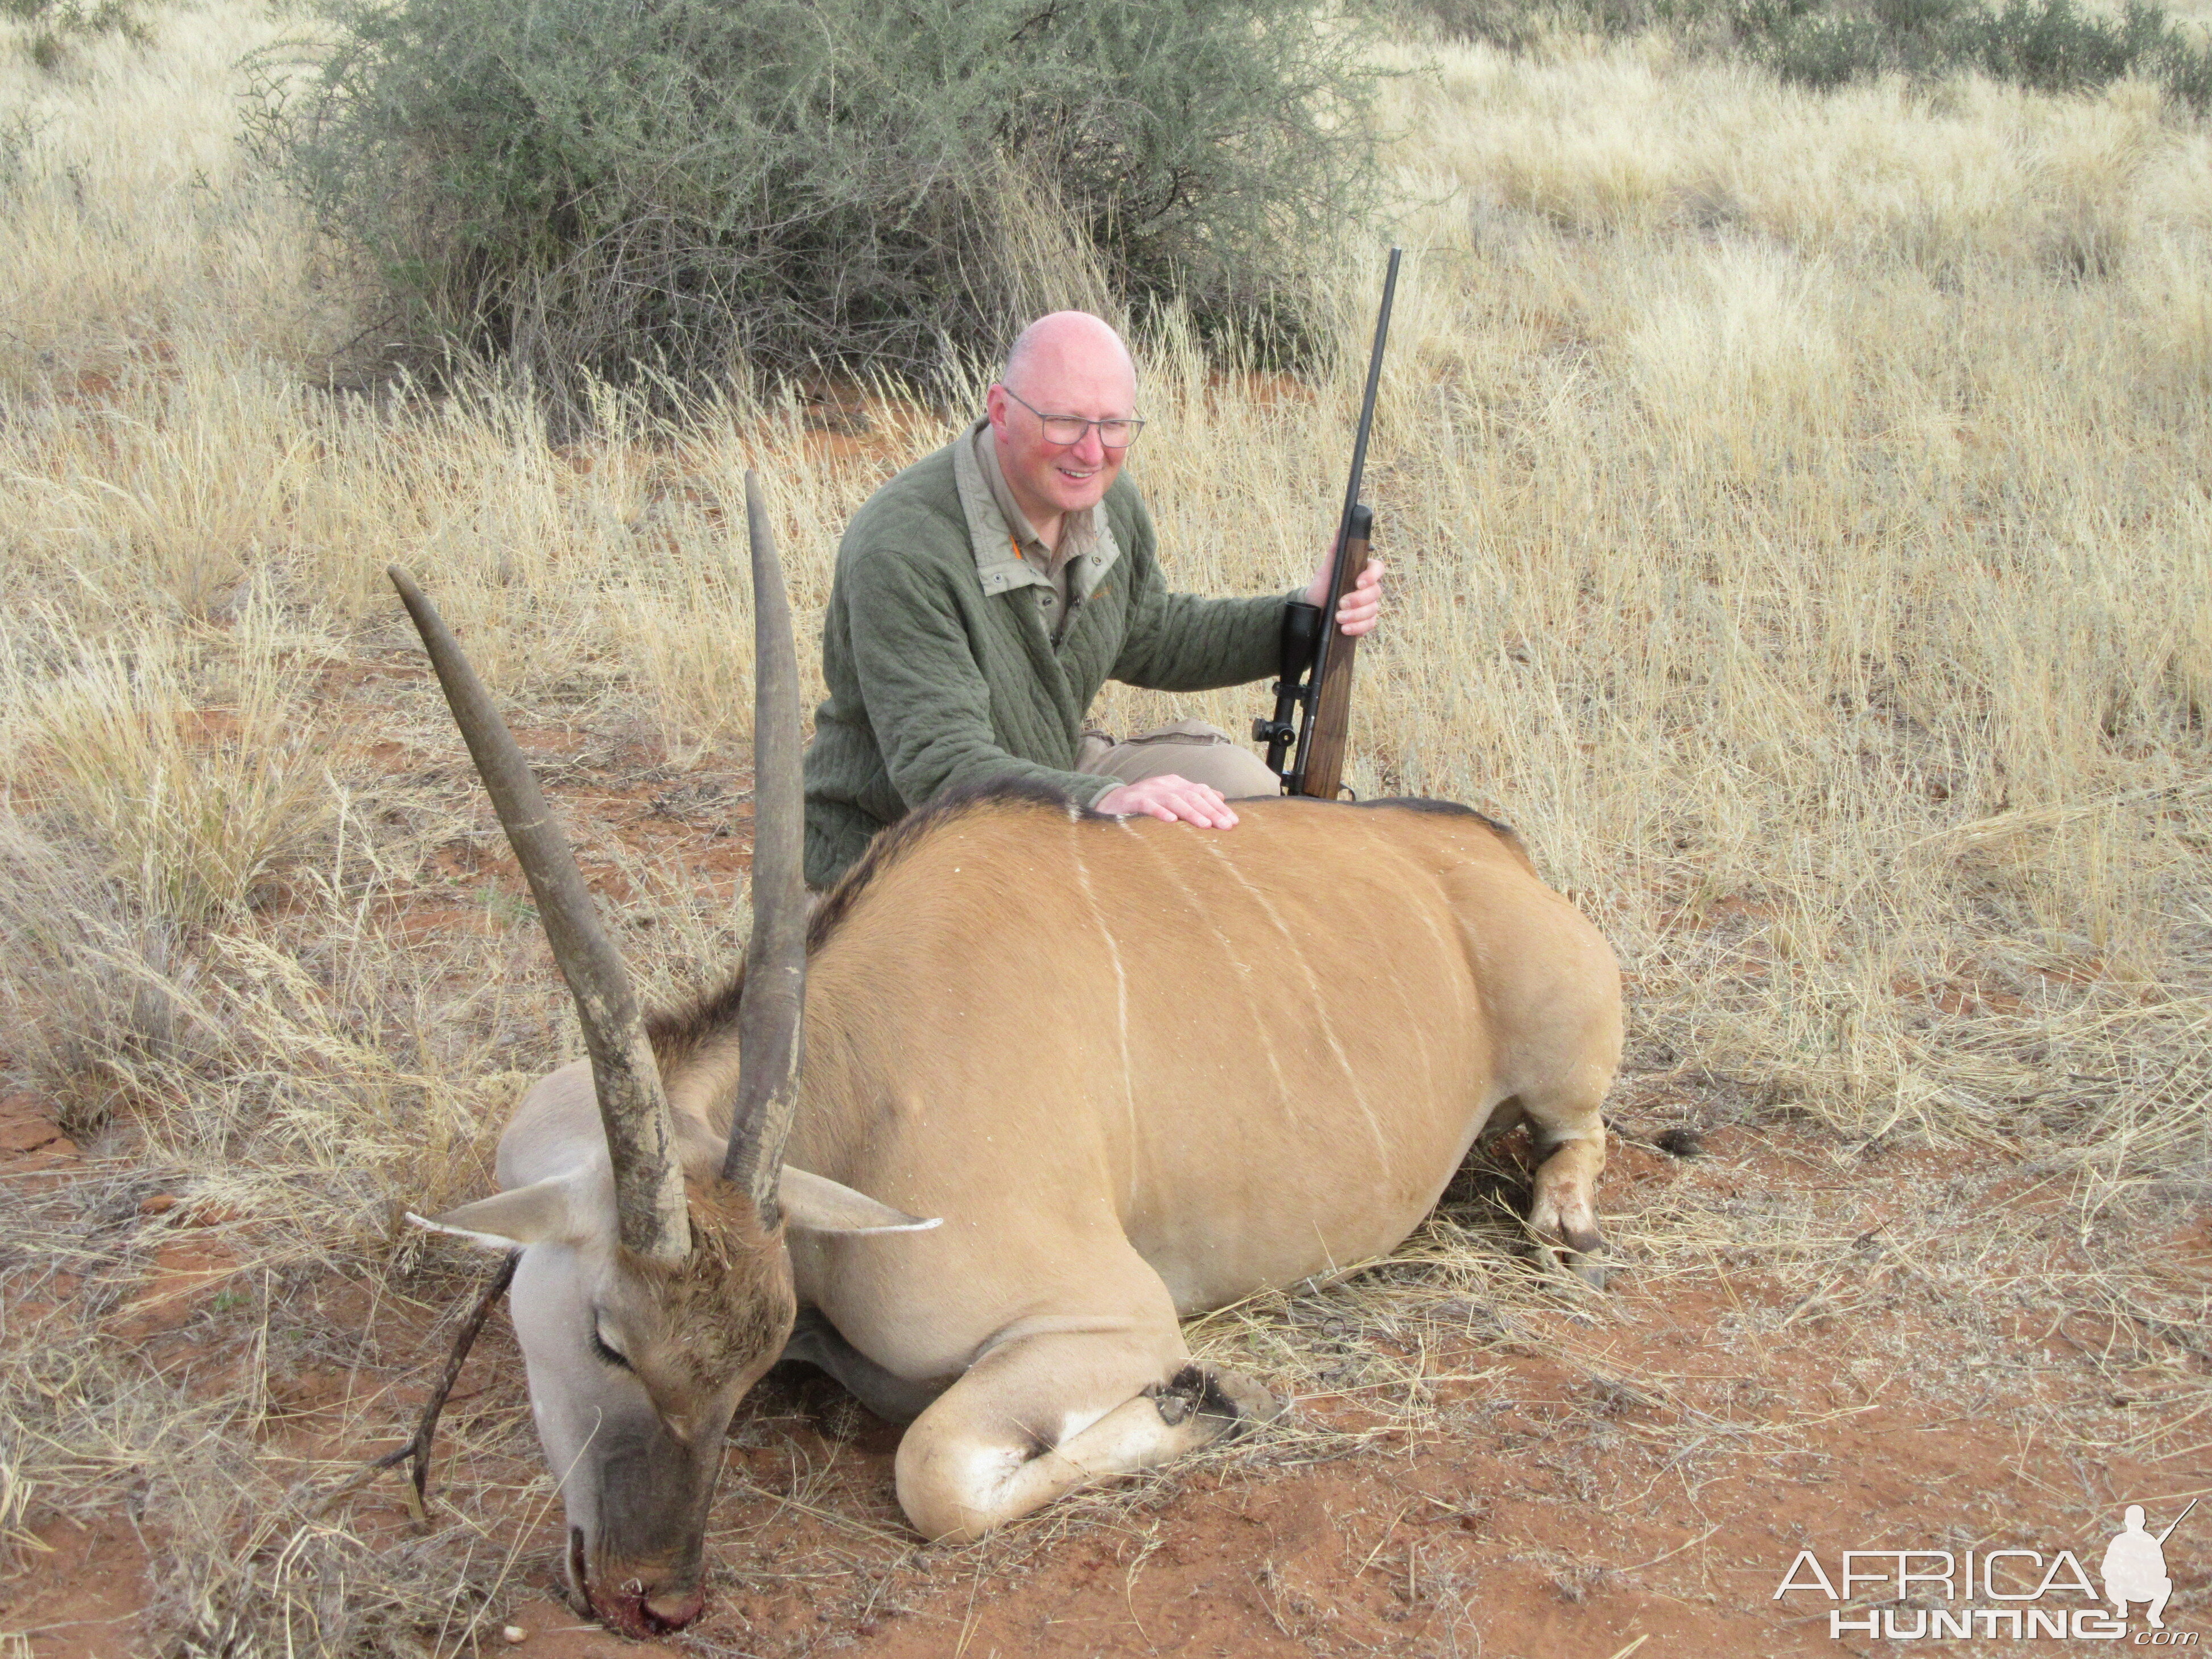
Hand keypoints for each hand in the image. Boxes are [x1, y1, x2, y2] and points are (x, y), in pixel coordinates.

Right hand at [1094, 774, 1240, 827]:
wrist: (1111, 801)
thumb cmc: (1145, 803)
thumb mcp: (1171, 797)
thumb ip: (1194, 796)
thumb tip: (1220, 796)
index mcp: (1176, 783)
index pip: (1202, 792)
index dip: (1219, 806)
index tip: (1234, 821)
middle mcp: (1165, 784)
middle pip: (1192, 796)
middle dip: (1211, 811)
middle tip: (1226, 826)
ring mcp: (1149, 791)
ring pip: (1174, 800)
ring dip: (1191, 813)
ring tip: (1205, 825)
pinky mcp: (1133, 799)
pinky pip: (1148, 805)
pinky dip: (1160, 812)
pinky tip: (1171, 821)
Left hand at [1304, 554, 1384, 637]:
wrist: (1313, 610)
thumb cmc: (1322, 587)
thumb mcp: (1326, 569)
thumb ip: (1335, 550)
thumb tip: (1340, 529)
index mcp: (1362, 572)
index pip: (1378, 569)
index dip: (1371, 576)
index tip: (1358, 583)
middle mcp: (1369, 589)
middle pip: (1376, 592)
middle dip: (1358, 600)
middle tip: (1340, 604)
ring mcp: (1368, 606)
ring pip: (1372, 611)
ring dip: (1355, 616)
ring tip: (1338, 618)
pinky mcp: (1365, 621)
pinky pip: (1369, 625)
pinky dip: (1357, 628)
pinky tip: (1345, 629)